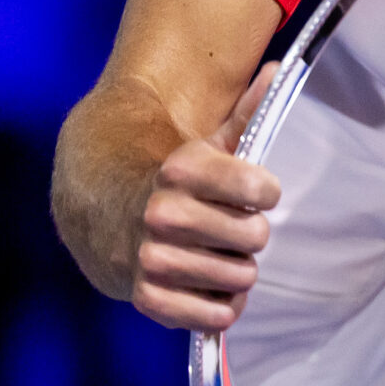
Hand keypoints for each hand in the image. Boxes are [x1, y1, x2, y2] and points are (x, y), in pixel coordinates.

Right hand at [134, 63, 281, 331]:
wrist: (104, 212)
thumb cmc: (177, 179)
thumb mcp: (208, 142)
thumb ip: (248, 112)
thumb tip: (280, 70)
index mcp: (182, 168)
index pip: (261, 187)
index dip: (266, 191)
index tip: (256, 191)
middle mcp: (163, 212)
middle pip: (255, 236)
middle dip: (252, 233)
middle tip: (234, 227)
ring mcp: (152, 257)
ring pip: (240, 276)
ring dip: (239, 269)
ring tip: (219, 254)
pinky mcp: (146, 297)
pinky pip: (214, 315)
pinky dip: (221, 306)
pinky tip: (210, 286)